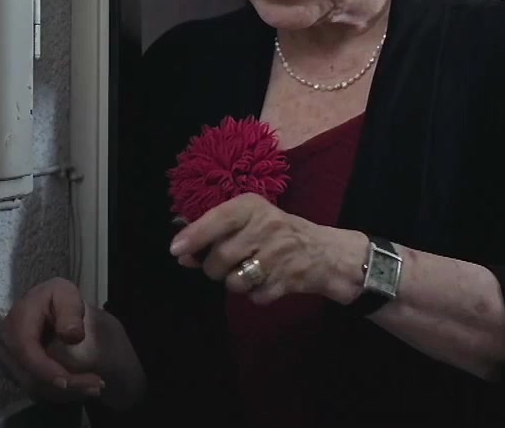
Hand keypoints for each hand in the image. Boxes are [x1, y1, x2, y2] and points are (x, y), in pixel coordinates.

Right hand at [0, 277, 106, 402]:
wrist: (55, 309)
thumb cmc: (61, 301)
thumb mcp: (68, 295)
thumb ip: (70, 312)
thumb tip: (70, 335)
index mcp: (16, 320)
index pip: (25, 351)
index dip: (45, 369)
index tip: (69, 380)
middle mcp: (6, 344)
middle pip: (30, 375)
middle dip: (64, 385)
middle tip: (96, 386)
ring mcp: (10, 361)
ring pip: (36, 388)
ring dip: (67, 392)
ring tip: (95, 386)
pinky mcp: (18, 373)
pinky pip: (38, 390)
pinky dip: (62, 393)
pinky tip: (83, 387)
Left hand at [169, 193, 366, 304]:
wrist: (327, 254)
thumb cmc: (279, 232)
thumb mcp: (250, 220)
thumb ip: (215, 232)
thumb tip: (181, 251)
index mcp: (254, 206)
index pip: (218, 219)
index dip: (195, 235)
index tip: (176, 251)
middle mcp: (267, 227)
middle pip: (220, 257)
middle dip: (214, 268)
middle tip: (226, 263)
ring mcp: (279, 255)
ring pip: (233, 281)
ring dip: (235, 283)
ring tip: (249, 272)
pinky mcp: (287, 281)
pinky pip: (253, 297)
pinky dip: (255, 295)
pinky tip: (267, 281)